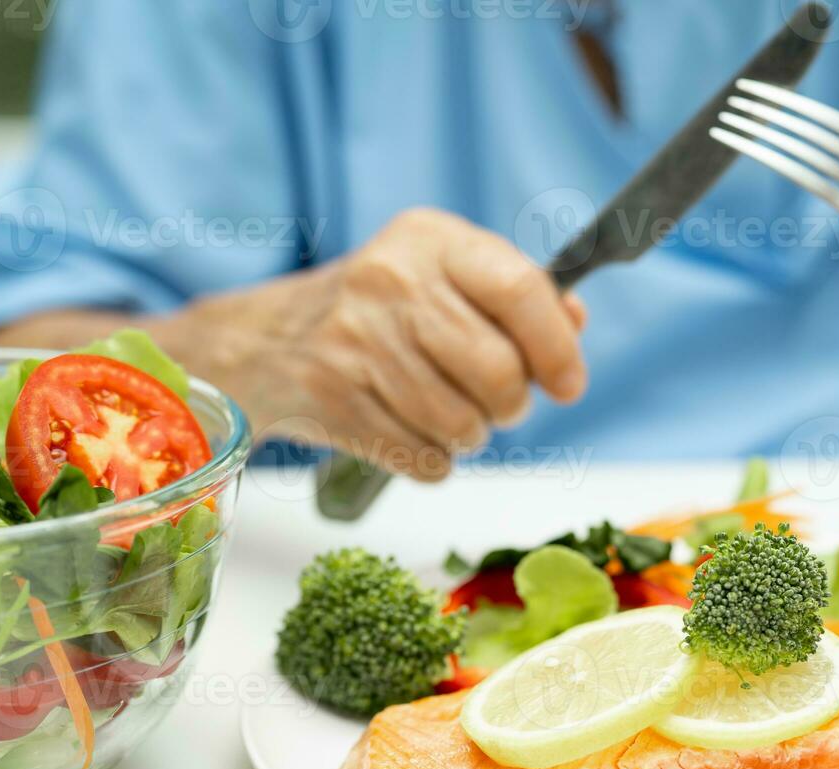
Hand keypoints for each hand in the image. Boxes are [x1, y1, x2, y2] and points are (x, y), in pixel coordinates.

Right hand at [175, 208, 586, 480]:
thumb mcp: (441, 275)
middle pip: (498, 370)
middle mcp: (390, 281)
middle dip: (512, 405)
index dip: (557, 347)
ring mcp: (355, 341)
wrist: (264, 342)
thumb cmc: (378, 310)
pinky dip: (432, 459)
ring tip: (449, 415)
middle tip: (501, 405)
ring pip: (463, 425)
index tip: (568, 383)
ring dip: (470, 436)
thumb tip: (574, 321)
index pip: (520, 289)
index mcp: (429, 240)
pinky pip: (424, 458)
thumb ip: (514, 294)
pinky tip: (410, 429)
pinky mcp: (333, 400)